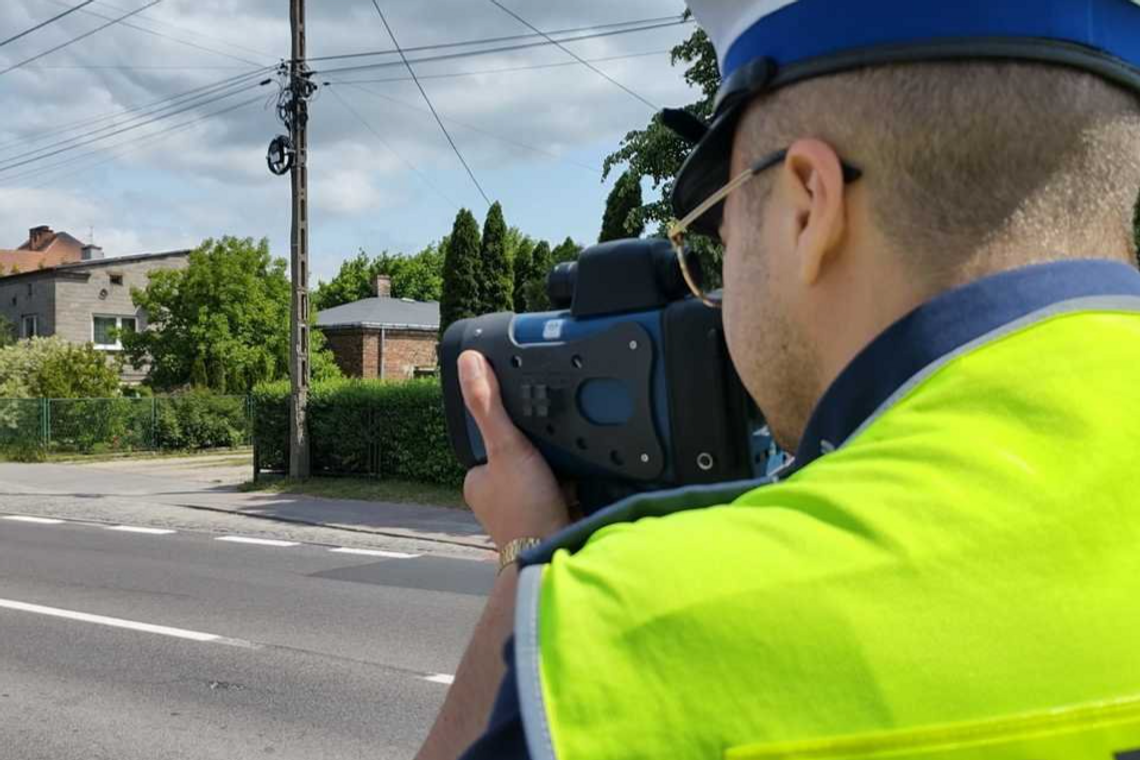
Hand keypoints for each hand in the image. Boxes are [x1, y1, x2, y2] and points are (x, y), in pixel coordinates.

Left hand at [458, 351, 569, 548]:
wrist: (555, 552)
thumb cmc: (523, 509)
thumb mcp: (505, 446)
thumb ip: (487, 404)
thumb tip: (468, 362)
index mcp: (477, 479)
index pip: (492, 438)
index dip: (511, 428)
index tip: (528, 425)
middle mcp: (496, 496)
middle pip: (521, 454)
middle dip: (539, 451)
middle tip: (552, 449)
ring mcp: (522, 509)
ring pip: (543, 472)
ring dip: (557, 468)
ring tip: (565, 466)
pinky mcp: (548, 517)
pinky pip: (562, 489)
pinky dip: (572, 485)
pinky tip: (579, 481)